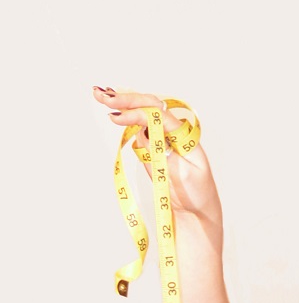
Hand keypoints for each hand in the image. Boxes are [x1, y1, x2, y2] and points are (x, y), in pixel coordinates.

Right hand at [93, 87, 221, 230]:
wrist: (195, 209)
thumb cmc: (195, 191)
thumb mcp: (183, 174)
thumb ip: (163, 152)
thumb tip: (144, 133)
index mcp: (183, 136)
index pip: (158, 116)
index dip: (136, 113)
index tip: (116, 116)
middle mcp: (172, 131)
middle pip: (149, 107)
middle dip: (125, 99)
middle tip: (101, 94)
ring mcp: (161, 136)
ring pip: (141, 112)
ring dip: (121, 102)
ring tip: (99, 93)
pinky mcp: (151, 145)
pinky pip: (137, 124)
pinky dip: (124, 114)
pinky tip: (111, 106)